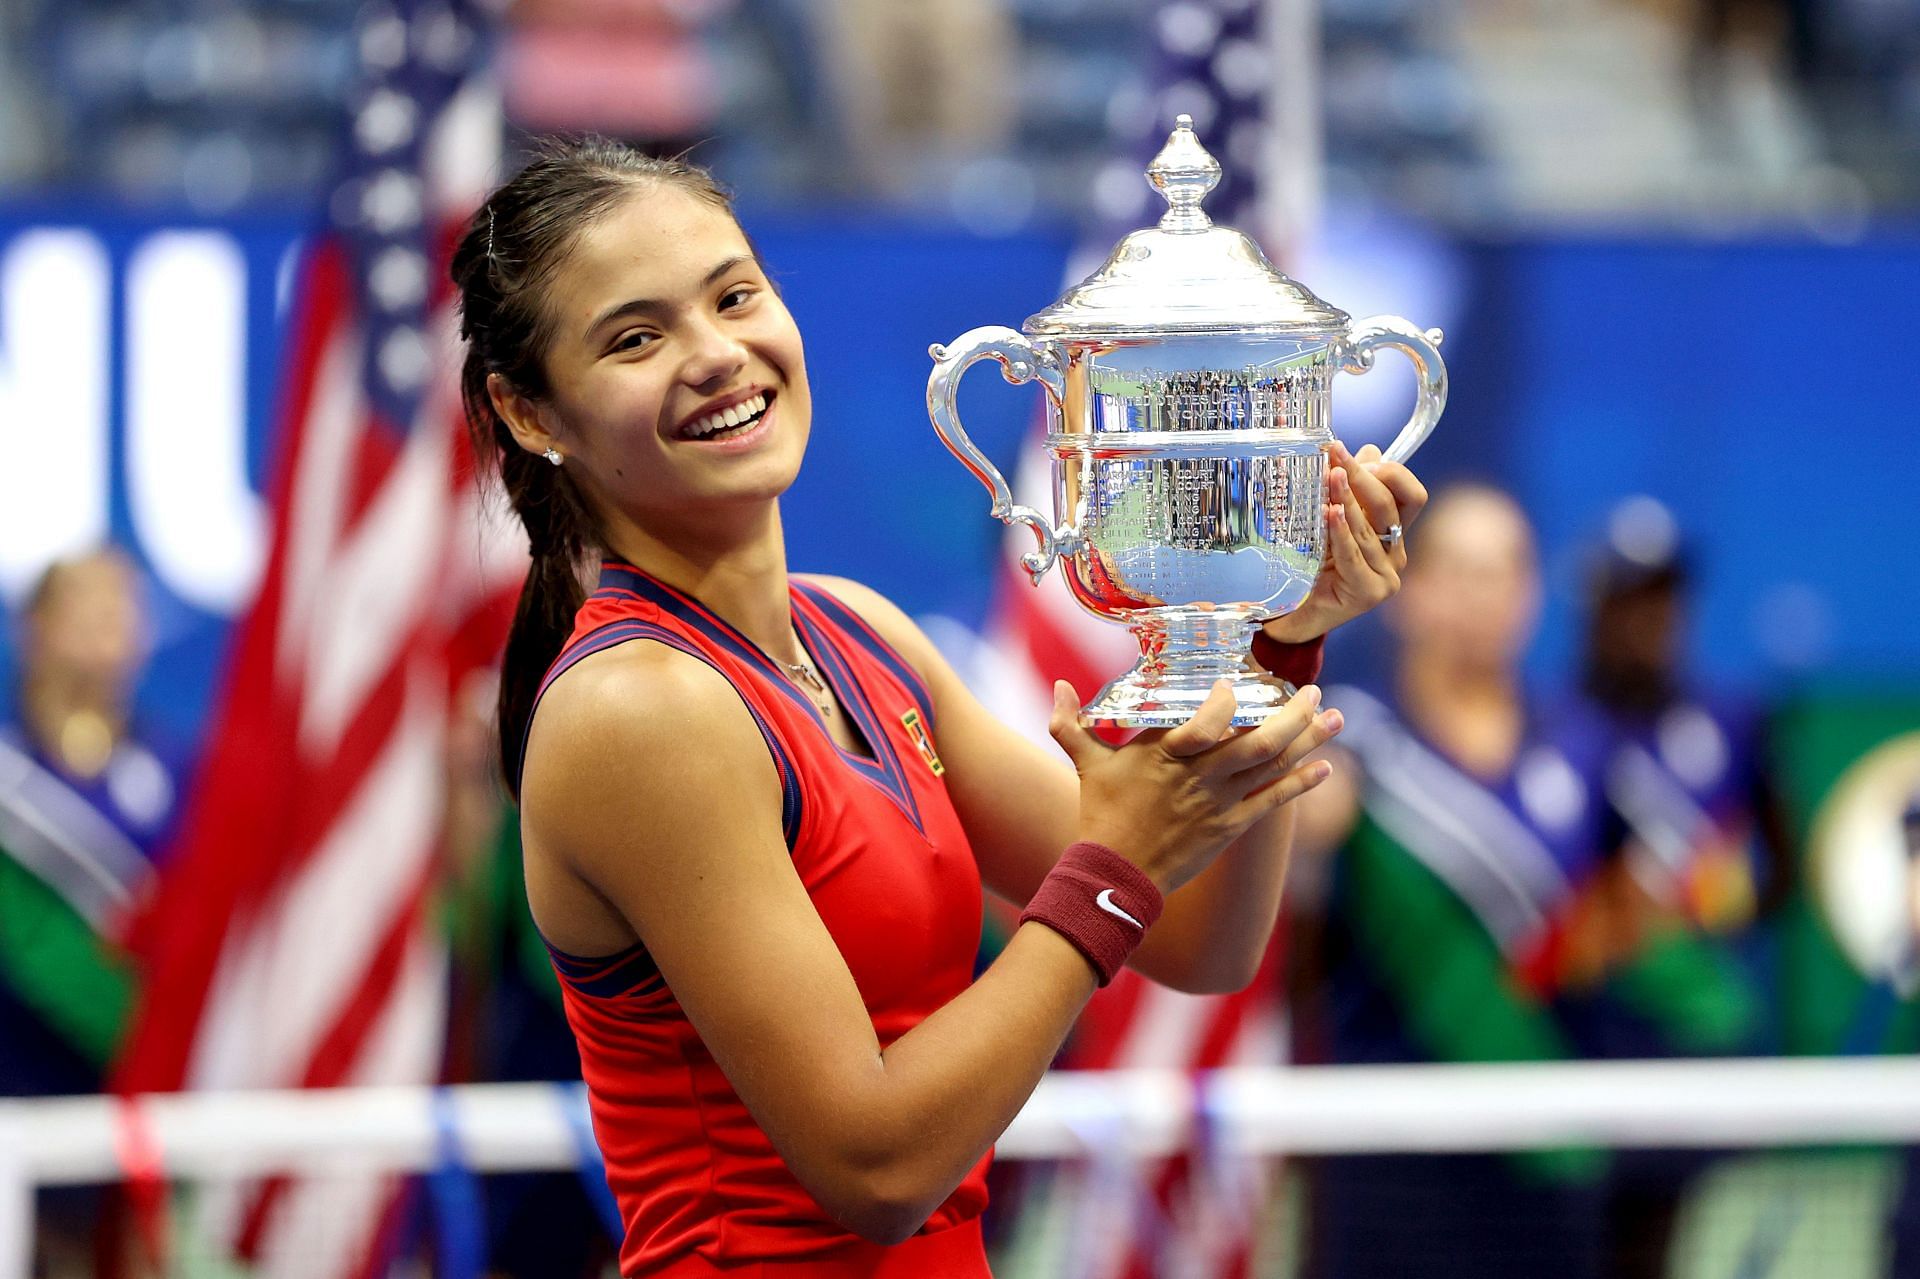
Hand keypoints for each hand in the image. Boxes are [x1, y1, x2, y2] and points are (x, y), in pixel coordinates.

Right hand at [1048, 679, 1342, 893]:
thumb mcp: (1085, 764)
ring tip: (1335, 718)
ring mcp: (1218, 803)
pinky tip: (1324, 767)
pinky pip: (1272, 802)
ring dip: (1309, 742)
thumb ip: (1071, 723)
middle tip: (1315, 691)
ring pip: (1272, 766)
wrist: (1115, 874)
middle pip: (1257, 741)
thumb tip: (1056, 687)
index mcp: (1165, 754)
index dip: (1226, 703)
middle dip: (1293, 714)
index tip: (1238, 682)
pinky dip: (1300, 784)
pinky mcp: (1229, 827)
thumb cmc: (1101, 814)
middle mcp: (1199, 776)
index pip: (1205, 724)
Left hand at [1263, 440, 1429, 643]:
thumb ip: (1352, 491)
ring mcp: (1387, 575)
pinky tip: (1330, 513)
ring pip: (1369, 527)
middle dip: (1362, 475)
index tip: (1353, 453)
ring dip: (1347, 498)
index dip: (1391, 471)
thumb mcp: (1332, 522)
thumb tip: (1370, 449)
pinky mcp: (1370, 592)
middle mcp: (1396, 554)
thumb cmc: (1312, 567)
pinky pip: (1353, 554)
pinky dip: (1341, 531)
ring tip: (1329, 476)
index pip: (1411, 495)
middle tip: (1335, 454)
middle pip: (1389, 505)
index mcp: (1393, 533)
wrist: (1292, 614)